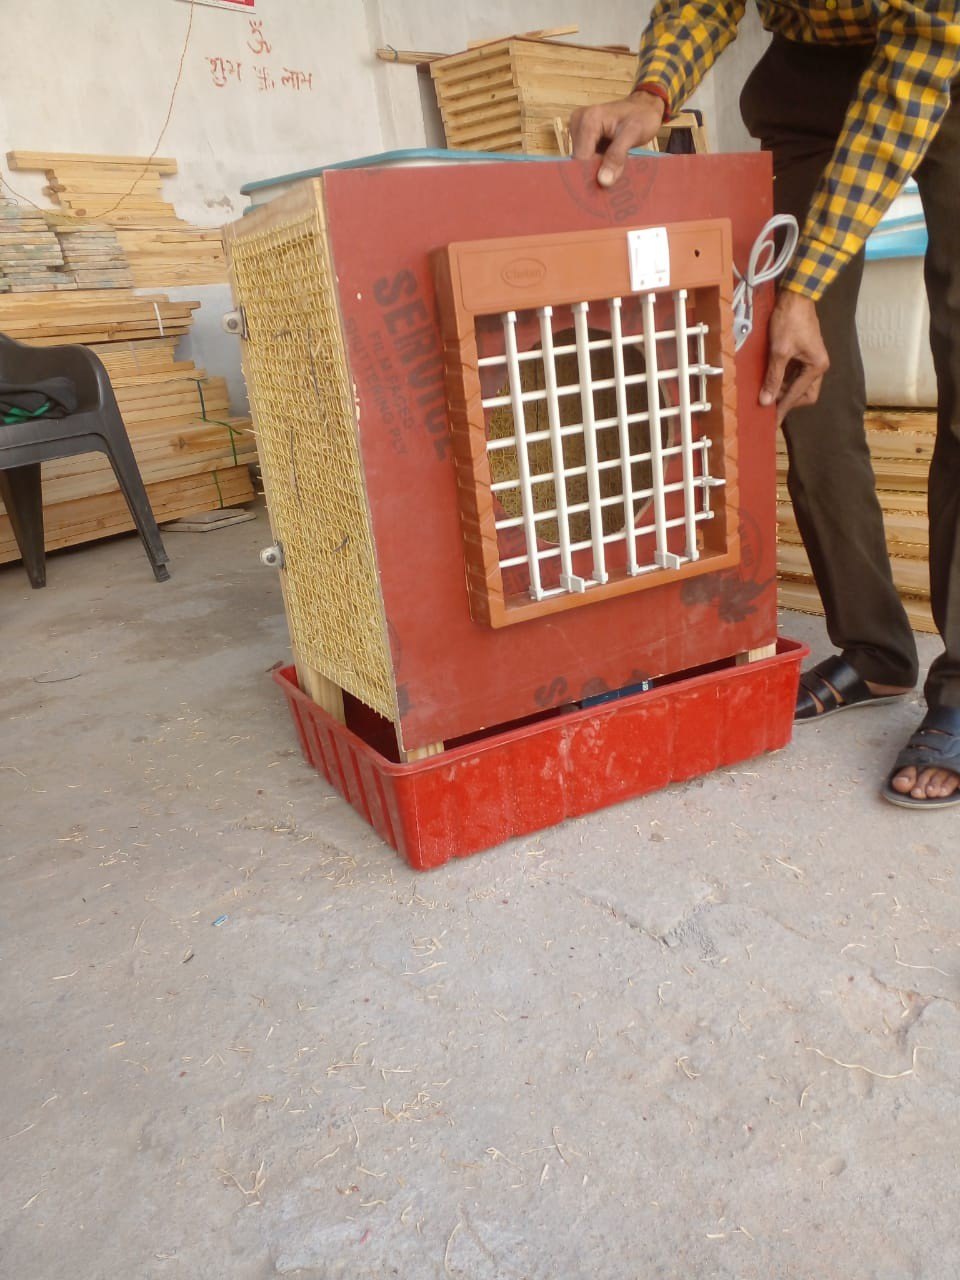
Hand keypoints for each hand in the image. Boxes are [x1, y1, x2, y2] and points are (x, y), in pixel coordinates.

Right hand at [569, 91, 665, 187]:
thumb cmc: (642, 116)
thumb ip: (617, 156)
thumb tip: (603, 181)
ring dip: (594, 172)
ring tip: (611, 177)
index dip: (589, 176)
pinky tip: (607, 170)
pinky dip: (595, 166)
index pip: (581, 158)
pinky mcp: (582, 136)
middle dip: (592, 175)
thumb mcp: (633, 134)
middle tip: (610, 187)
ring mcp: (578, 129)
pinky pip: (586, 157)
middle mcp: (578, 122)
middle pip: (578, 160)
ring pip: (581, 161)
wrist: (644, 106)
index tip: (602, 192)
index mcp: (588, 120)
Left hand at [760, 290, 829, 423]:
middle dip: (786, 400)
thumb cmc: (790, 320)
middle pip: (803, 395)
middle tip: (767, 403)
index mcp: (816, 367)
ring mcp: (812, 360)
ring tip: (765, 391)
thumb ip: (773, 378)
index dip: (782, 409)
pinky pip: (794, 374)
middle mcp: (818, 366)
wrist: (796, 295)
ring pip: (798, 385)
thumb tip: (766, 401)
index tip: (771, 423)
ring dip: (783, 389)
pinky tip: (769, 379)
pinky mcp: (804, 354)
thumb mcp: (779, 351)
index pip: (797, 396)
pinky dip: (782, 379)